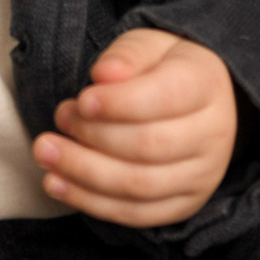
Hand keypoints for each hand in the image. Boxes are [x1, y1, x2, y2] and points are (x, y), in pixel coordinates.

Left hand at [32, 28, 236, 227]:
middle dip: (94, 137)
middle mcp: (213, 134)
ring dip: (84, 173)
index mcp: (206, 85)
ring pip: (139, 186)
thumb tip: (104, 74)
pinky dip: (91, 202)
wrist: (198, 103)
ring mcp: (202, 175)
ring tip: (46, 154)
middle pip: (149, 146)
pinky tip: (57, 184)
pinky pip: (136, 214)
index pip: (166, 98)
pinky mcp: (184, 205)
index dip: (119, 103)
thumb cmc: (163, 69)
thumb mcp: (149, 45)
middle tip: (58, 119)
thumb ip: (127, 55)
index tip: (82, 100)